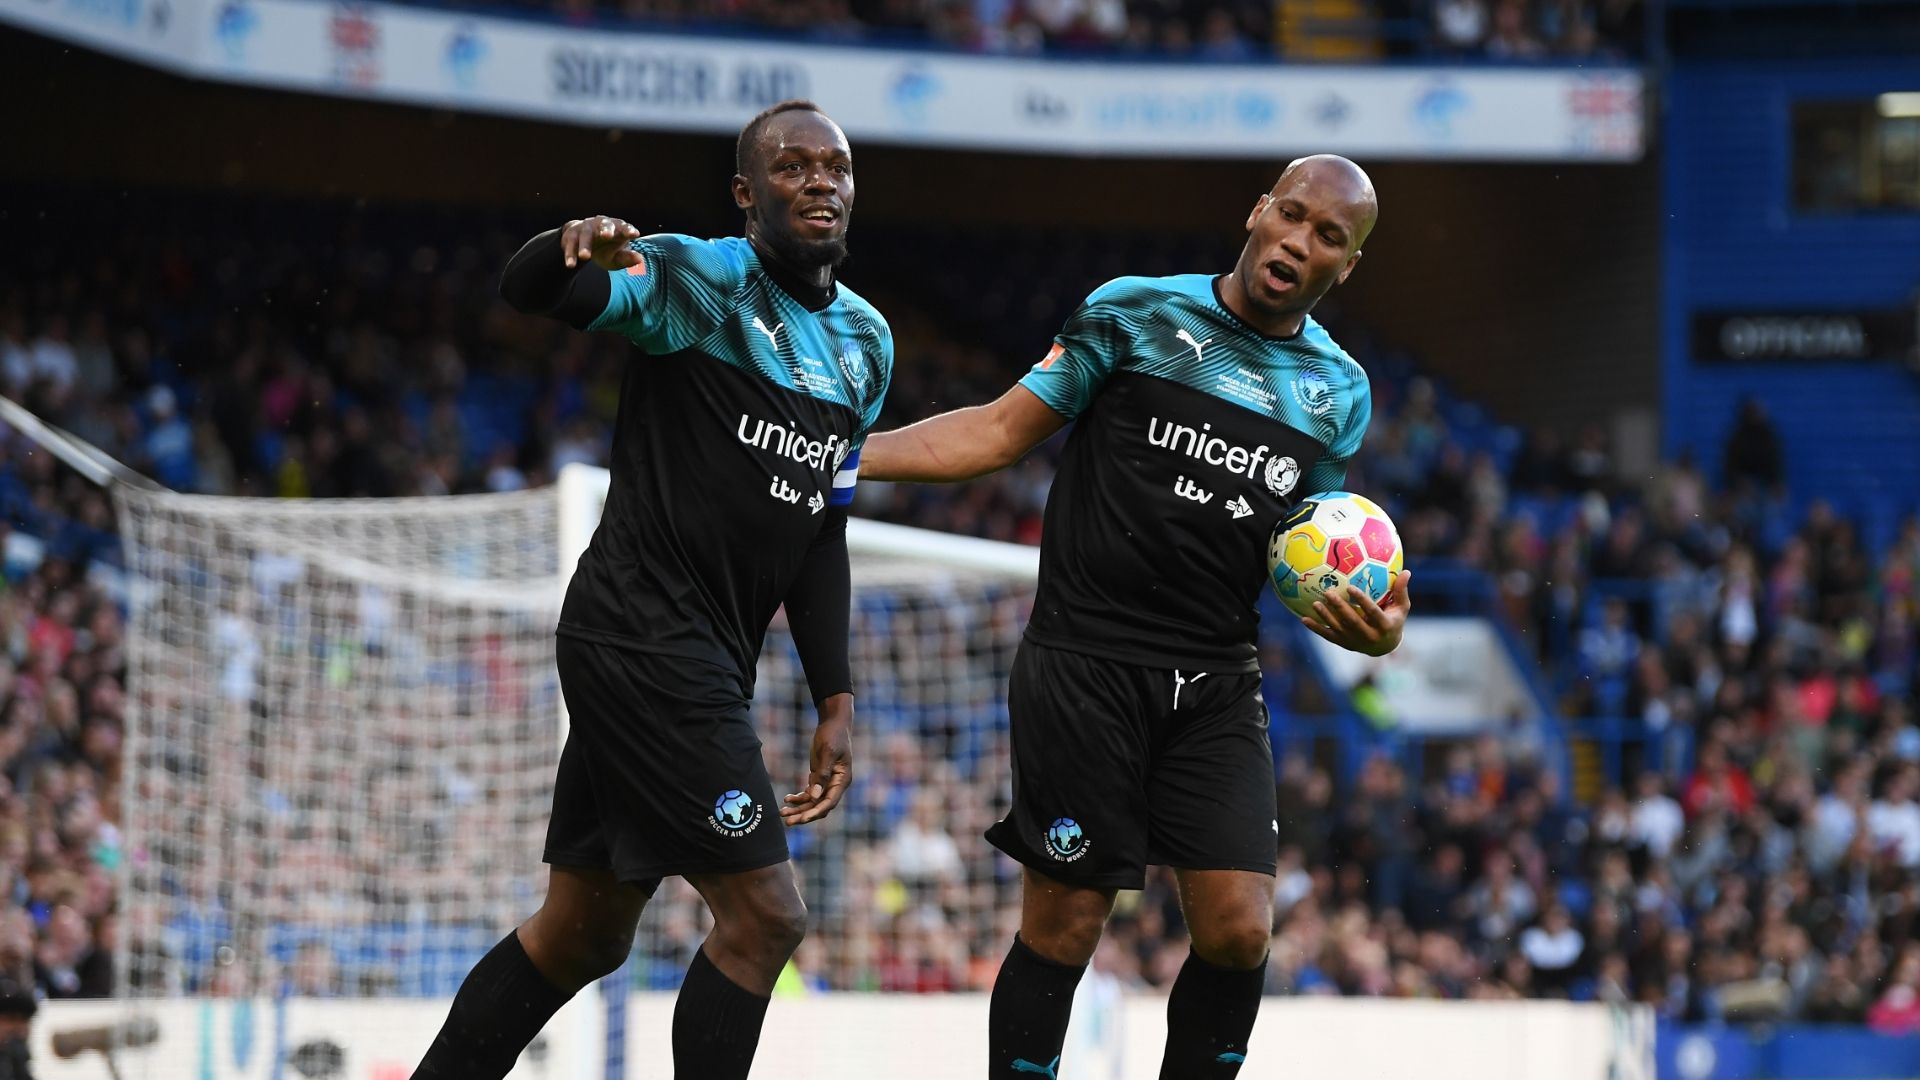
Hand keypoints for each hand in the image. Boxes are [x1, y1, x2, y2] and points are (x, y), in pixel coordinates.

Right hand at [560, 215, 642, 270]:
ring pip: (585, 235)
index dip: (629, 230)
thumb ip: (627, 258)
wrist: (582, 243)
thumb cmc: (605, 250)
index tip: (635, 234)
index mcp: (616, 228)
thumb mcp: (617, 257)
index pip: (624, 227)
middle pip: (604, 224)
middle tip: (607, 236)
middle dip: (605, 229)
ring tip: (584, 257)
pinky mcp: (571, 235)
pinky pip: (570, 245)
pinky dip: (570, 254)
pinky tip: (570, 265)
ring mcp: (585, 228)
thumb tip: (640, 259)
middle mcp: (600, 224)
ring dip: (584, 245)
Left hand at [781, 694, 852, 825]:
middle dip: (804, 815)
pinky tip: (787, 799)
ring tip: (782, 813)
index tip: (802, 819)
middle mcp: (836, 784)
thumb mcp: (827, 752)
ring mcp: (827, 782)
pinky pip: (809, 794)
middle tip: (787, 822)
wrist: (833, 722)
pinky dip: (799, 798)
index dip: (816, 812)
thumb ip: (822, 774)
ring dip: (798, 809)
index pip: (829, 802)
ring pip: (813, 802)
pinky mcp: (819, 777)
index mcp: (842, 780)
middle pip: (820, 806)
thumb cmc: (832, 735)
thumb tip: (815, 796)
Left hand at [1300, 570, 1410, 656]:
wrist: (1384, 647)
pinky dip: (1316, 628)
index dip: (1361, 601)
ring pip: (1338, 629)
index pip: (1372, 612)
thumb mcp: (1401, 608)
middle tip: (1328, 592)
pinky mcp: (1344, 644)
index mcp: (1383, 626)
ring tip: (1315, 603)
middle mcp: (1368, 636)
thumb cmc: (1393, 621)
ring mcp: (1355, 642)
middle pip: (1352, 621)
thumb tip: (1407, 572)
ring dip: (1326, 616)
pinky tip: (1304, 618)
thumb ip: (1400, 591)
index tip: (1351, 587)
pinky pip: (1328, 636)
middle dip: (1339, 607)